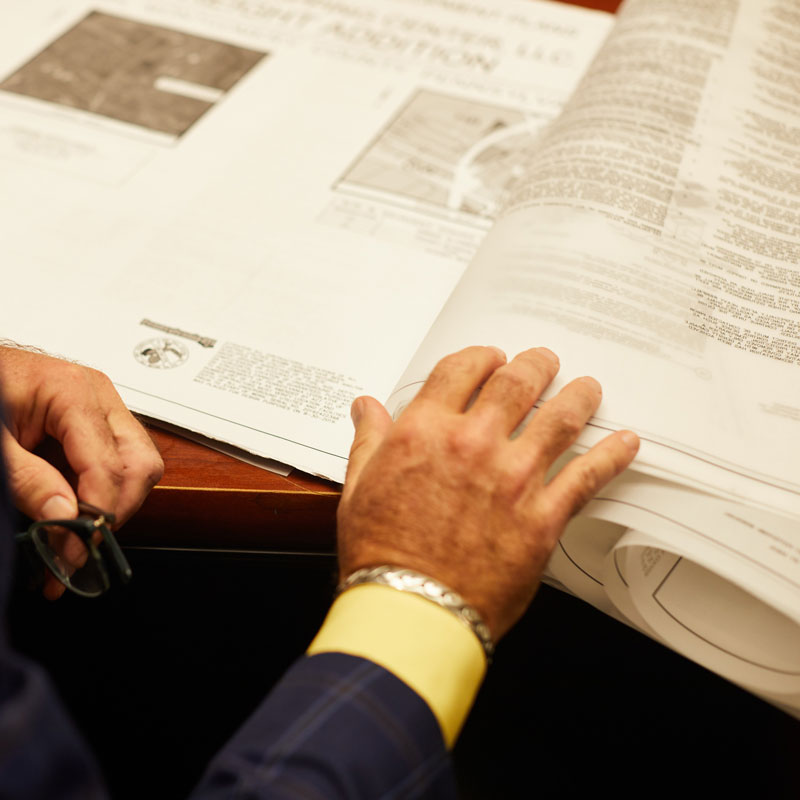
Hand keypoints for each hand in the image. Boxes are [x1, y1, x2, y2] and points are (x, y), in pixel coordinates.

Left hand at [0, 346, 163, 597]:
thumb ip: (25, 478)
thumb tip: (62, 516)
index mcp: (74, 392)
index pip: (109, 465)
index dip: (96, 515)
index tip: (72, 551)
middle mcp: (100, 397)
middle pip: (140, 465)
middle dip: (116, 511)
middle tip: (79, 547)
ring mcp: (103, 409)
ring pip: (139, 467)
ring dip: (113, 505)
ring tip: (71, 532)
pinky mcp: (98, 423)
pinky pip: (121, 464)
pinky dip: (101, 493)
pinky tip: (72, 510)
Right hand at [337, 345, 638, 640]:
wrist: (412, 609)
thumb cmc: (383, 553)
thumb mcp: (360, 487)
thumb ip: (369, 440)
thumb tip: (366, 408)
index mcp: (426, 432)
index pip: (462, 370)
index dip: (480, 357)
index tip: (490, 359)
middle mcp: (473, 444)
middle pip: (517, 382)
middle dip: (535, 364)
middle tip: (545, 362)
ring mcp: (513, 478)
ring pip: (561, 418)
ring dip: (579, 395)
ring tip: (588, 388)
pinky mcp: (543, 517)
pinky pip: (588, 476)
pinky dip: (612, 455)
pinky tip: (626, 443)